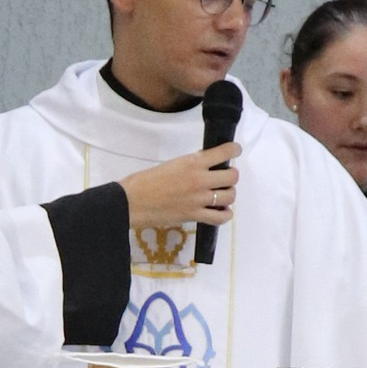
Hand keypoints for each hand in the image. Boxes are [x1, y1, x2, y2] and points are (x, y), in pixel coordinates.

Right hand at [121, 144, 238, 234]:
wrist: (131, 202)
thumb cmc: (145, 181)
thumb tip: (204, 166)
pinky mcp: (195, 216)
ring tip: (221, 195)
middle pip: (232, 176)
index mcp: (192, 162)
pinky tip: (220, 211)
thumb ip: (190, 165)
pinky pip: (221, 217)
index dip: (234, 149)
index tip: (235, 150)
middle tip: (223, 178)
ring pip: (230, 196)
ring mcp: (199, 199)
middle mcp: (200, 179)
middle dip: (231, 176)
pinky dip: (225, 214)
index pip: (224, 152)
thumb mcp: (171, 164)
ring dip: (228, 194)